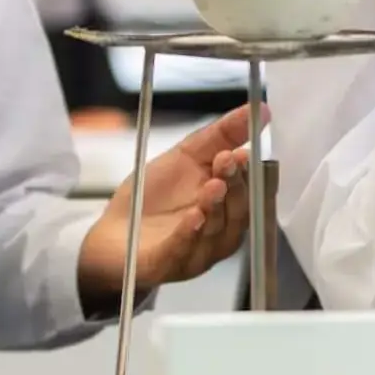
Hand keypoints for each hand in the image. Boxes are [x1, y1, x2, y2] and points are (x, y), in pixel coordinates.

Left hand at [78, 106, 253, 294]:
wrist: (113, 232)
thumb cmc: (154, 197)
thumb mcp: (185, 156)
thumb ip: (221, 135)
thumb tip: (261, 109)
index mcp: (228, 207)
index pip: (249, 192)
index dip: (248, 174)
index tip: (243, 152)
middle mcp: (220, 233)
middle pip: (237, 213)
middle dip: (234, 186)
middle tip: (227, 161)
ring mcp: (198, 253)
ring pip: (215, 233)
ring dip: (215, 208)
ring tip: (212, 186)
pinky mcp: (169, 265)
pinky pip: (184, 251)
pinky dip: (190, 234)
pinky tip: (194, 217)